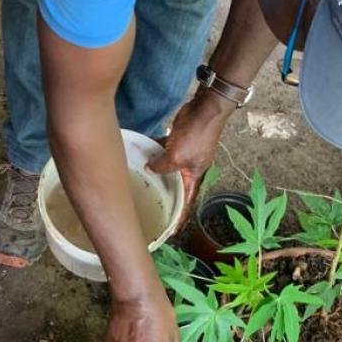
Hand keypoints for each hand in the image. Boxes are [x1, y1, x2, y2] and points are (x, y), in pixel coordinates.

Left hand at [147, 92, 234, 223]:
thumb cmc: (197, 136)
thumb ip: (162, 166)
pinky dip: (152, 151)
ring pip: (165, 167)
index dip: (179, 217)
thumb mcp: (177, 157)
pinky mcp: (176, 140)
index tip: (171, 231)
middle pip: (174, 185)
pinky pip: (161, 149)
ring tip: (138, 181)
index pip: (186, 202)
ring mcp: (183, 153)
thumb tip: (149, 169)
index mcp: (195, 176)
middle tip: (148, 205)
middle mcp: (189, 167)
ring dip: (154, 171)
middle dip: (163, 194)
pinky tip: (139, 153)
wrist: (204, 109)